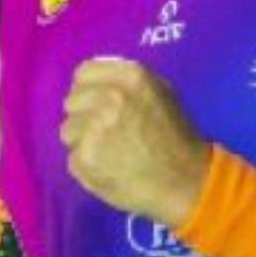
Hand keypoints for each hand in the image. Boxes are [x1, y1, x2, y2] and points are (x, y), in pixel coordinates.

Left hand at [61, 57, 209, 229]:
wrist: (186, 183)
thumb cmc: (177, 137)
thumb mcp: (161, 93)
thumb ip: (126, 82)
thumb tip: (95, 83)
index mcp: (131, 76)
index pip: (84, 73)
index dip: (89, 90)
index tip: (98, 105)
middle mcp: (110, 97)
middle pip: (72, 101)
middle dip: (85, 117)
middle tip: (108, 134)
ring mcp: (95, 128)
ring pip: (68, 130)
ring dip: (84, 142)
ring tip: (111, 154)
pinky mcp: (86, 157)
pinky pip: (73, 158)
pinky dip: (88, 166)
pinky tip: (111, 170)